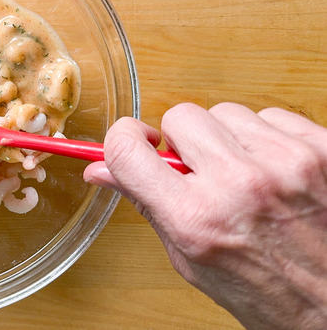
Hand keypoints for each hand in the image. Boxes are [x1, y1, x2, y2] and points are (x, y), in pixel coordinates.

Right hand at [84, 103, 326, 329]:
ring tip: (246, 175)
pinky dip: (268, 138)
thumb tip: (101, 170)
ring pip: (227, 112)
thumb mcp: (191, 260)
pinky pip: (273, 115)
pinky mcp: (322, 149)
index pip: (127, 150)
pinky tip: (276, 171)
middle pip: (181, 117)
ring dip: (228, 139)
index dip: (122, 139)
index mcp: (196, 220)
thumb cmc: (270, 293)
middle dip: (183, 142)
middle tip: (200, 170)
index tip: (134, 142)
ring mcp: (286, 163)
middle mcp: (240, 185)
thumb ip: (146, 205)